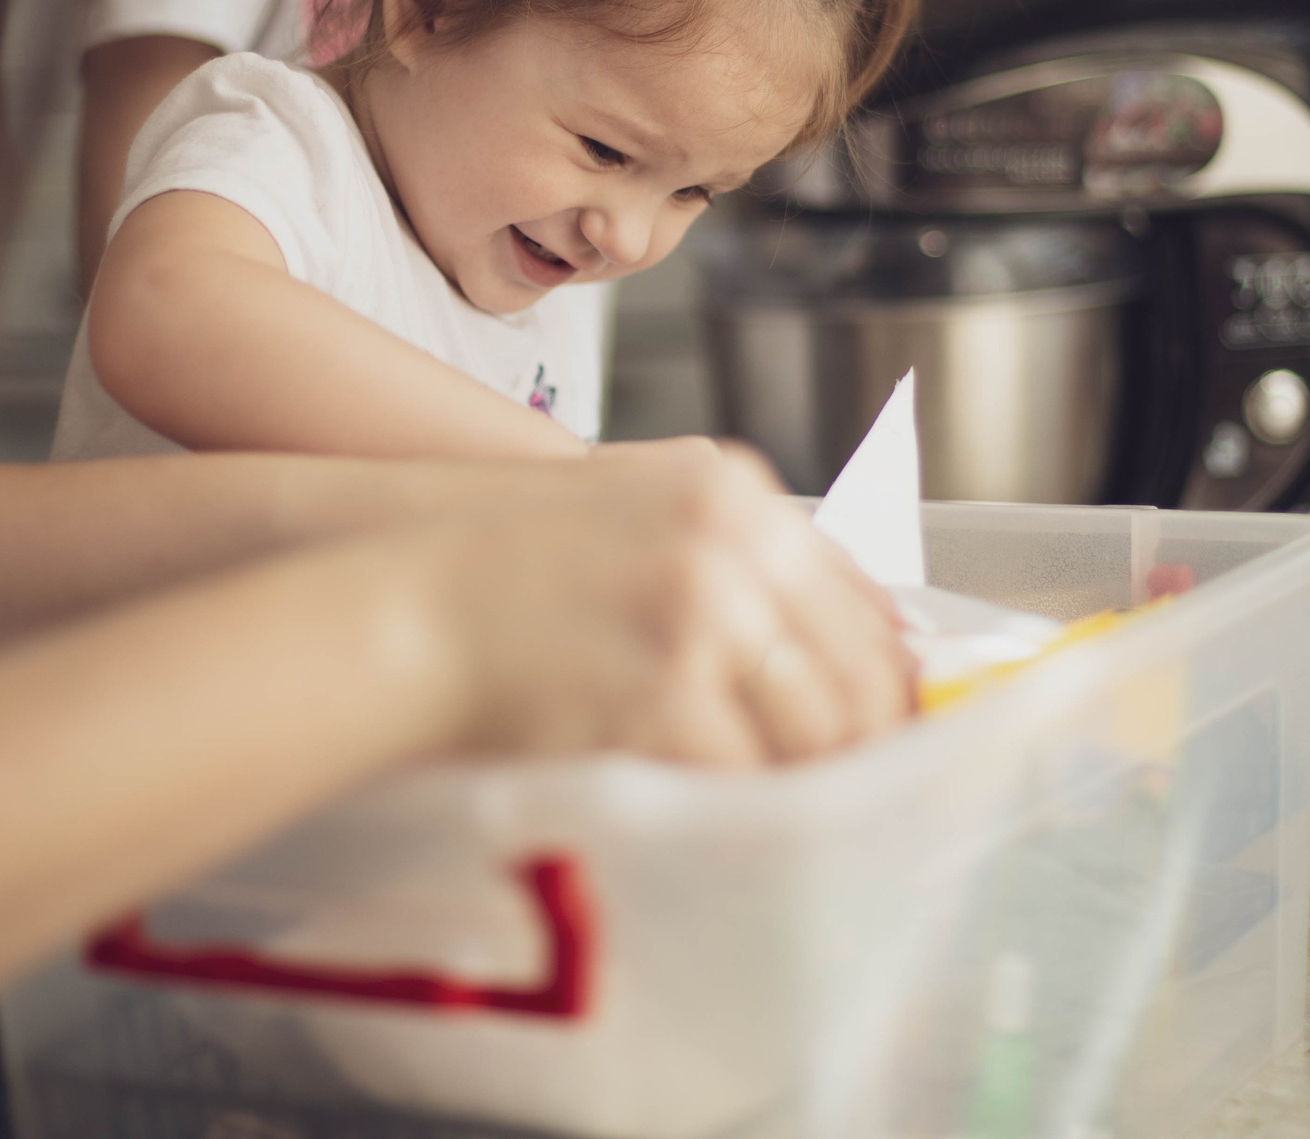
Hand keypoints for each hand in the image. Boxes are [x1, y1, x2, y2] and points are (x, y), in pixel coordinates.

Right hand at [405, 439, 914, 766]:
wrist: (416, 606)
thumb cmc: (519, 570)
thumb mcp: (646, 512)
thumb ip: (746, 557)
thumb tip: (856, 636)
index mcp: (736, 492)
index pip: (861, 598)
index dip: (888, 676)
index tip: (893, 724)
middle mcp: (732, 542)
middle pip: (855, 668)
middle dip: (867, 742)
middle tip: (864, 791)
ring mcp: (700, 614)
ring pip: (814, 729)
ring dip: (814, 780)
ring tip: (804, 812)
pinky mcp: (663, 690)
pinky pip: (746, 771)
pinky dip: (750, 804)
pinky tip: (735, 817)